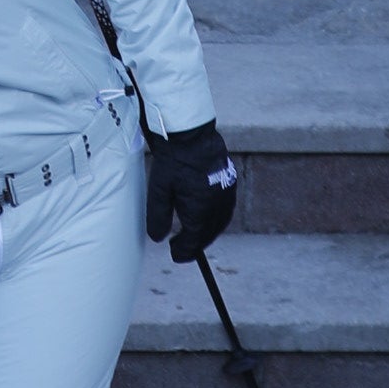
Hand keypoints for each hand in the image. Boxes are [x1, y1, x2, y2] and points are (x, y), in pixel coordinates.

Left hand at [145, 119, 240, 263]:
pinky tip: (206, 215)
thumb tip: (158, 238)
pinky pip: (225, 209)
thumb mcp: (159, 190)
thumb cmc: (174, 160)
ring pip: (219, 223)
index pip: (194, 242)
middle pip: (208, 235)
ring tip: (193, 233)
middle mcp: (218, 207)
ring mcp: (227, 195)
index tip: (175, 254)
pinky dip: (215, 218)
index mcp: (201, 212)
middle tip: (181, 246)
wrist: (192, 132)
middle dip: (195, 243)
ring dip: (207, 232)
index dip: (183, 251)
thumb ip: (158, 217)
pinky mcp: (230, 183)